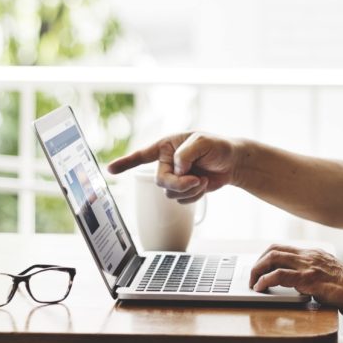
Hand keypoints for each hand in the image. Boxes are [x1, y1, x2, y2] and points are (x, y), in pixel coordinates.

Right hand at [106, 132, 239, 203]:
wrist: (233, 162)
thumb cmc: (218, 146)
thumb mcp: (203, 142)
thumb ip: (185, 154)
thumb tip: (176, 169)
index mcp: (167, 145)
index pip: (142, 155)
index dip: (125, 162)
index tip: (109, 169)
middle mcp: (167, 161)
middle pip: (160, 180)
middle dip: (178, 183)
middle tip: (196, 178)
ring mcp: (175, 176)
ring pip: (169, 192)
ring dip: (188, 189)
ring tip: (202, 178)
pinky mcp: (183, 189)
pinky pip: (180, 200)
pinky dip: (194, 196)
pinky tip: (203, 185)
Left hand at [249, 245, 342, 317]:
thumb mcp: (330, 274)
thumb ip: (314, 273)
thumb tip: (299, 284)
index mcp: (314, 254)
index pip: (284, 248)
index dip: (267, 257)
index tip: (260, 268)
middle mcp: (310, 256)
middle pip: (274, 250)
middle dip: (258, 262)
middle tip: (252, 276)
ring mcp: (309, 266)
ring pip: (273, 258)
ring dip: (257, 270)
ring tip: (253, 282)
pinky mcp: (309, 280)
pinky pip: (280, 275)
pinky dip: (265, 280)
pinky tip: (260, 288)